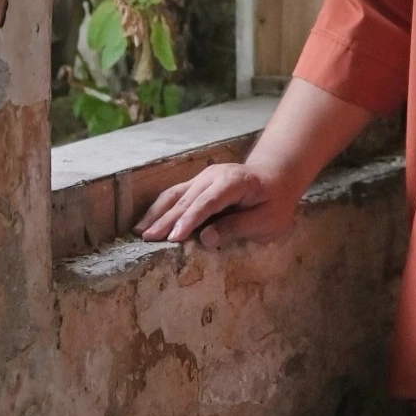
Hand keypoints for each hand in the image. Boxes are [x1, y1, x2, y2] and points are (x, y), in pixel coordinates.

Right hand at [133, 162, 297, 250]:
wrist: (276, 178)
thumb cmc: (275, 203)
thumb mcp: (268, 221)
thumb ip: (238, 228)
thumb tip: (206, 239)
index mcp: (236, 183)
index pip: (209, 202)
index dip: (190, 220)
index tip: (174, 238)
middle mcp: (215, 176)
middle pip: (187, 199)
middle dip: (166, 220)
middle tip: (148, 239)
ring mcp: (203, 177)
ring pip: (175, 195)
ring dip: (157, 214)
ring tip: (140, 232)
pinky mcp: (196, 183)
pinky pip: (175, 195)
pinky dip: (159, 209)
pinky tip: (146, 222)